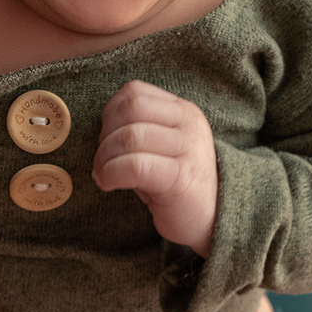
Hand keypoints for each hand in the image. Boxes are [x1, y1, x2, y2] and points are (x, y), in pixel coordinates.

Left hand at [93, 80, 217, 255]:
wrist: (210, 219)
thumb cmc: (174, 184)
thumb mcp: (160, 146)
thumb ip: (137, 127)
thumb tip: (101, 130)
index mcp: (183, 110)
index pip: (135, 92)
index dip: (109, 114)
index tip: (106, 139)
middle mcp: (189, 124)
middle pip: (131, 110)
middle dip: (105, 136)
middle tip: (102, 161)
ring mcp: (189, 149)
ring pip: (130, 137)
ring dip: (105, 158)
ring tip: (104, 175)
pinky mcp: (181, 177)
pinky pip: (135, 166)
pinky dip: (112, 173)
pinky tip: (109, 184)